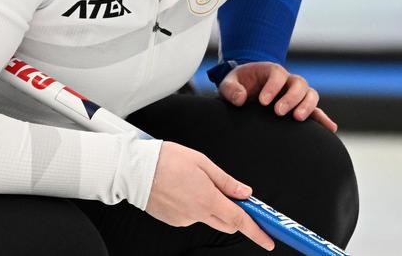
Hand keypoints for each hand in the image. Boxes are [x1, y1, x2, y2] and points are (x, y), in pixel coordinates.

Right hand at [145, 141, 274, 250]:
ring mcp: (184, 219)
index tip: (268, 240)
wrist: (133, 170)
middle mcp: (197, 214)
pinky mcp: (173, 220)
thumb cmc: (164, 160)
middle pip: (227, 223)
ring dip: (211, 207)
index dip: (257, 232)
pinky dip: (193, 206)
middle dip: (235, 215)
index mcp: (208, 199)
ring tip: (194, 183)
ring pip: (208, 218)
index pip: (240, 220)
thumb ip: (225, 180)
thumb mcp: (201, 162)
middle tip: (233, 199)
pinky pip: (191, 216)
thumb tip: (244, 192)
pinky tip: (181, 189)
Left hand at [217, 61, 337, 132]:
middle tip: (278, 112)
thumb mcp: (229, 83)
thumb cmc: (238, 85)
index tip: (262, 102)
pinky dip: (323, 119)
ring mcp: (296, 93)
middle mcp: (287, 80)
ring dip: (307, 106)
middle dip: (291, 97)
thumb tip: (240, 99)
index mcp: (271, 71)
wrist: (244, 91)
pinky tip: (330, 128)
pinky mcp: (300, 107)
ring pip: (311, 94)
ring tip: (297, 118)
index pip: (277, 74)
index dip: (273, 87)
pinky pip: (316, 111)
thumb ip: (231, 89)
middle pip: (299, 83)